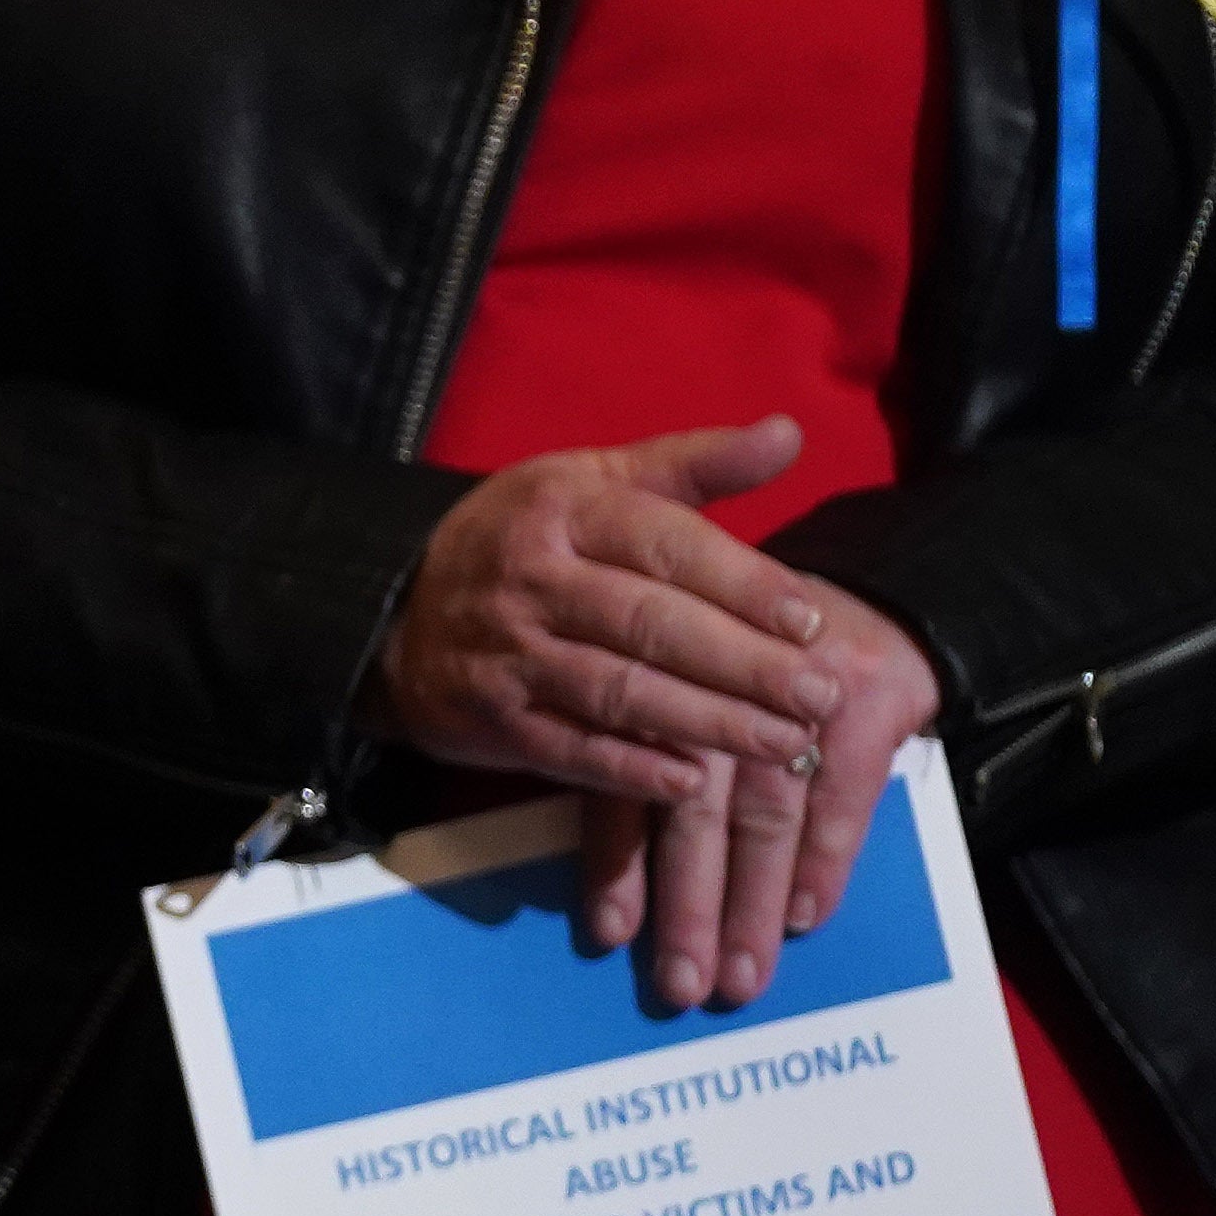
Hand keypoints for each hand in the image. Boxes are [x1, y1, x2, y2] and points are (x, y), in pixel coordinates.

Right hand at [370, 421, 849, 836]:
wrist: (395, 608)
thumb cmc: (520, 538)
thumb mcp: (591, 482)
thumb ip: (692, 464)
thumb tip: (789, 434)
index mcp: (562, 510)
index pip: (664, 545)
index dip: (742, 586)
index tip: (811, 623)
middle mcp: (531, 579)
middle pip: (649, 625)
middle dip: (743, 665)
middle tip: (819, 698)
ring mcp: (507, 653)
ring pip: (618, 691)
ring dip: (707, 722)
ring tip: (785, 744)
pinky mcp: (493, 720)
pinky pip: (570, 749)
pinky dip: (632, 769)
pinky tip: (693, 781)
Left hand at [577, 577, 942, 1012]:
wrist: (870, 607)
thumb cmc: (748, 666)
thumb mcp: (679, 694)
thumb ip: (637, 759)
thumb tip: (606, 887)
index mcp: (650, 684)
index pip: (624, 784)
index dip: (618, 864)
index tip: (612, 935)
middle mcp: (711, 687)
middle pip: (696, 810)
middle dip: (689, 904)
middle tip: (683, 985)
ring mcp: (790, 695)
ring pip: (766, 813)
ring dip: (752, 901)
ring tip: (743, 974)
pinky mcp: (862, 702)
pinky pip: (841, 795)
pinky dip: (823, 860)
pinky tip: (804, 916)